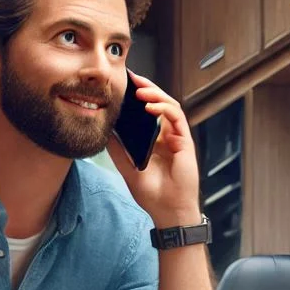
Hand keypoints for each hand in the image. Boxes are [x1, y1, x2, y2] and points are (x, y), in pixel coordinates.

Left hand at [106, 72, 200, 225]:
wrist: (168, 211)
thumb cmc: (152, 194)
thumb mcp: (127, 168)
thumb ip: (118, 149)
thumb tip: (104, 130)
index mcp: (154, 140)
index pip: (146, 111)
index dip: (137, 96)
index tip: (122, 85)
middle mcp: (167, 135)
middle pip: (159, 103)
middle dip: (146, 88)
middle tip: (131, 78)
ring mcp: (177, 137)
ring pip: (169, 105)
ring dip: (155, 94)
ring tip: (139, 90)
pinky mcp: (185, 142)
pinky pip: (176, 117)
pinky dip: (164, 108)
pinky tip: (150, 107)